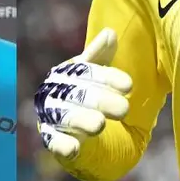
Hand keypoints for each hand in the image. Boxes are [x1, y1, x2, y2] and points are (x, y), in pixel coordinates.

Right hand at [35, 28, 132, 160]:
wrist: (76, 127)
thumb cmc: (88, 95)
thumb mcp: (97, 75)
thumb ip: (102, 56)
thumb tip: (110, 32)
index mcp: (66, 73)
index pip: (85, 71)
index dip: (107, 78)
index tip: (129, 86)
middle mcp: (55, 91)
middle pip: (77, 94)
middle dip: (100, 100)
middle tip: (124, 109)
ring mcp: (50, 115)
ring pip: (65, 116)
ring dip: (81, 120)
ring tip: (99, 125)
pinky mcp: (50, 138)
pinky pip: (52, 141)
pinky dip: (62, 145)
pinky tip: (74, 148)